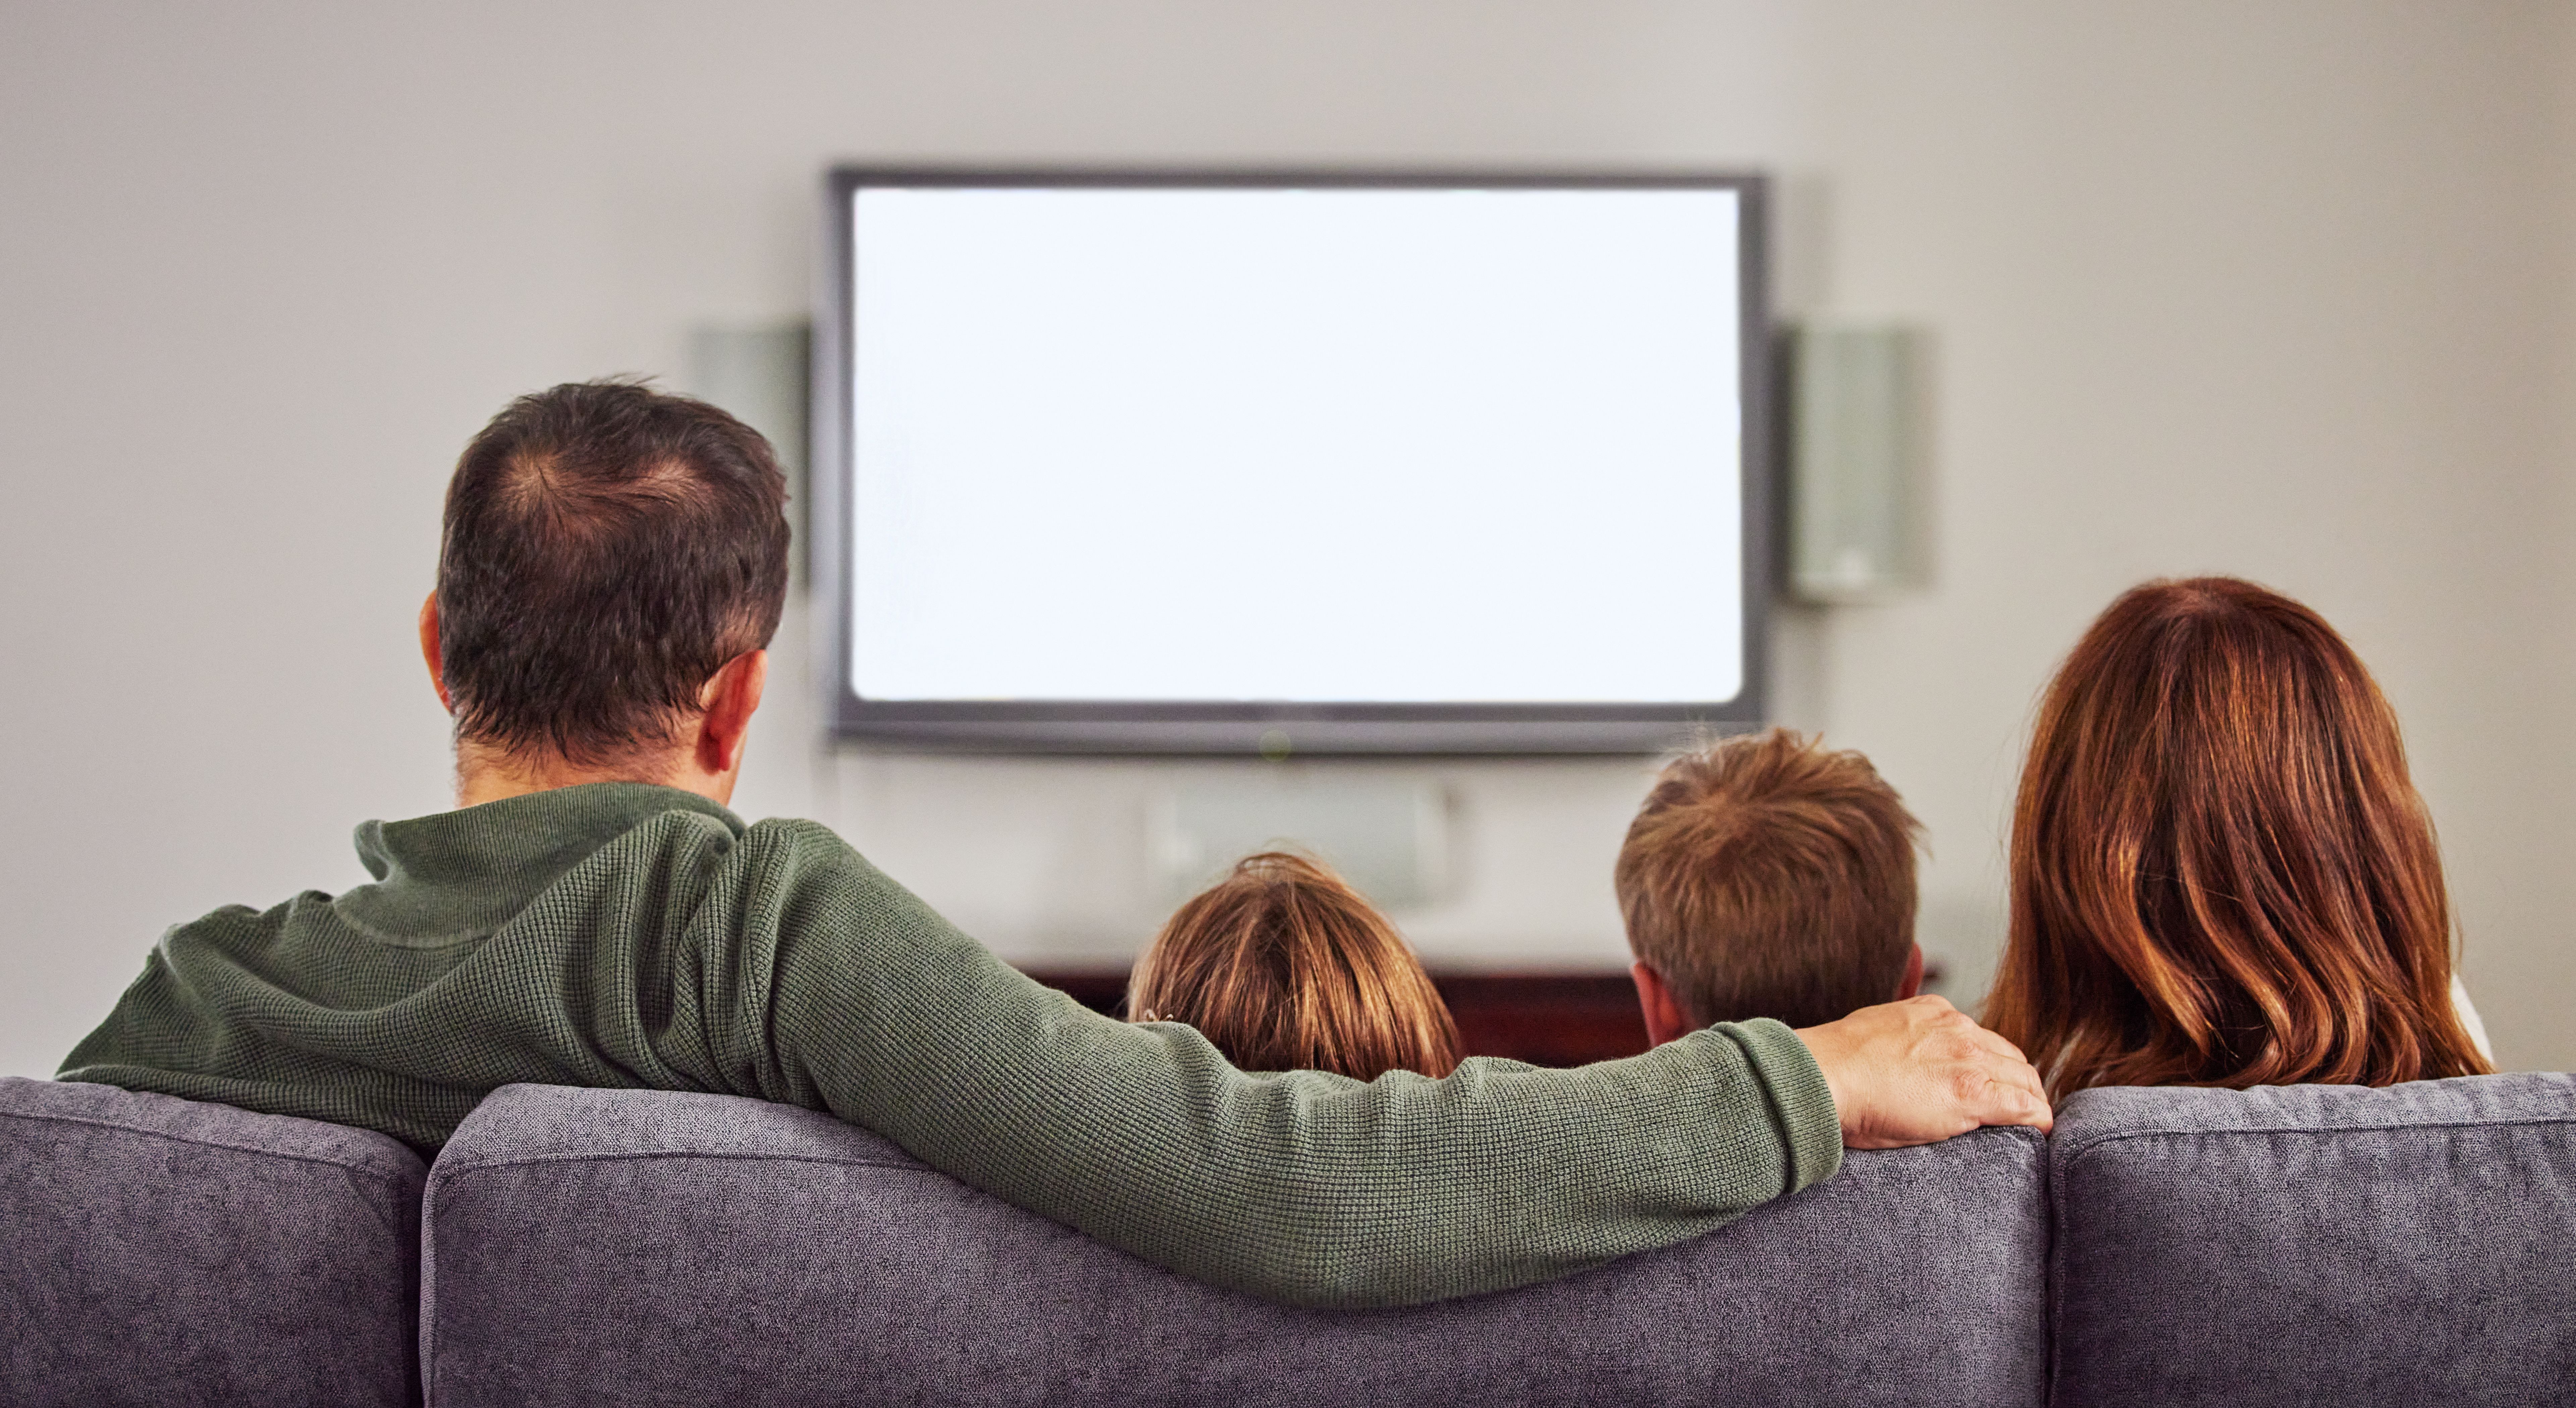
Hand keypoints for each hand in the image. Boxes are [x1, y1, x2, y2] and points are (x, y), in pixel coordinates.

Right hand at [1794, 996, 2052, 1148]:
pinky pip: (2024, 1105)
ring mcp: (1967, 1059)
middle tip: (2019, 1106)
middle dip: (2017, 1081)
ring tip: (2031, 1121)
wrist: (1822, 1077)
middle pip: (2009, 1056)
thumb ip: (1901, 1034)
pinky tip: (2039, 1130)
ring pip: (2022, 1078)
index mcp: (1933, 1012)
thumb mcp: (1876, 1031)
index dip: (1993, 1063)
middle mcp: (1956, 1029)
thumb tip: (1902, 1054)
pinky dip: (2037, 1117)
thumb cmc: (1835, 1066)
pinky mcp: (1972, 1092)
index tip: (1993, 1083)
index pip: (1982, 1038)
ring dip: (2030, 1099)